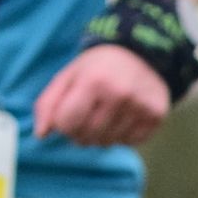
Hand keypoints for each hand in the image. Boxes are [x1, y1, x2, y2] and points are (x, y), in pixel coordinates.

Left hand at [32, 44, 170, 147]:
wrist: (143, 54)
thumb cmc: (98, 67)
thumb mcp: (68, 76)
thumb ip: (48, 103)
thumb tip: (41, 134)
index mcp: (94, 81)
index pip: (67, 123)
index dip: (62, 123)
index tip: (68, 112)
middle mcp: (120, 95)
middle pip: (86, 137)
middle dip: (79, 132)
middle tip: (86, 115)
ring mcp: (141, 107)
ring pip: (107, 143)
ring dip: (99, 136)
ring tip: (103, 115)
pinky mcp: (156, 117)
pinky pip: (129, 143)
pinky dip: (120, 136)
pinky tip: (121, 118)